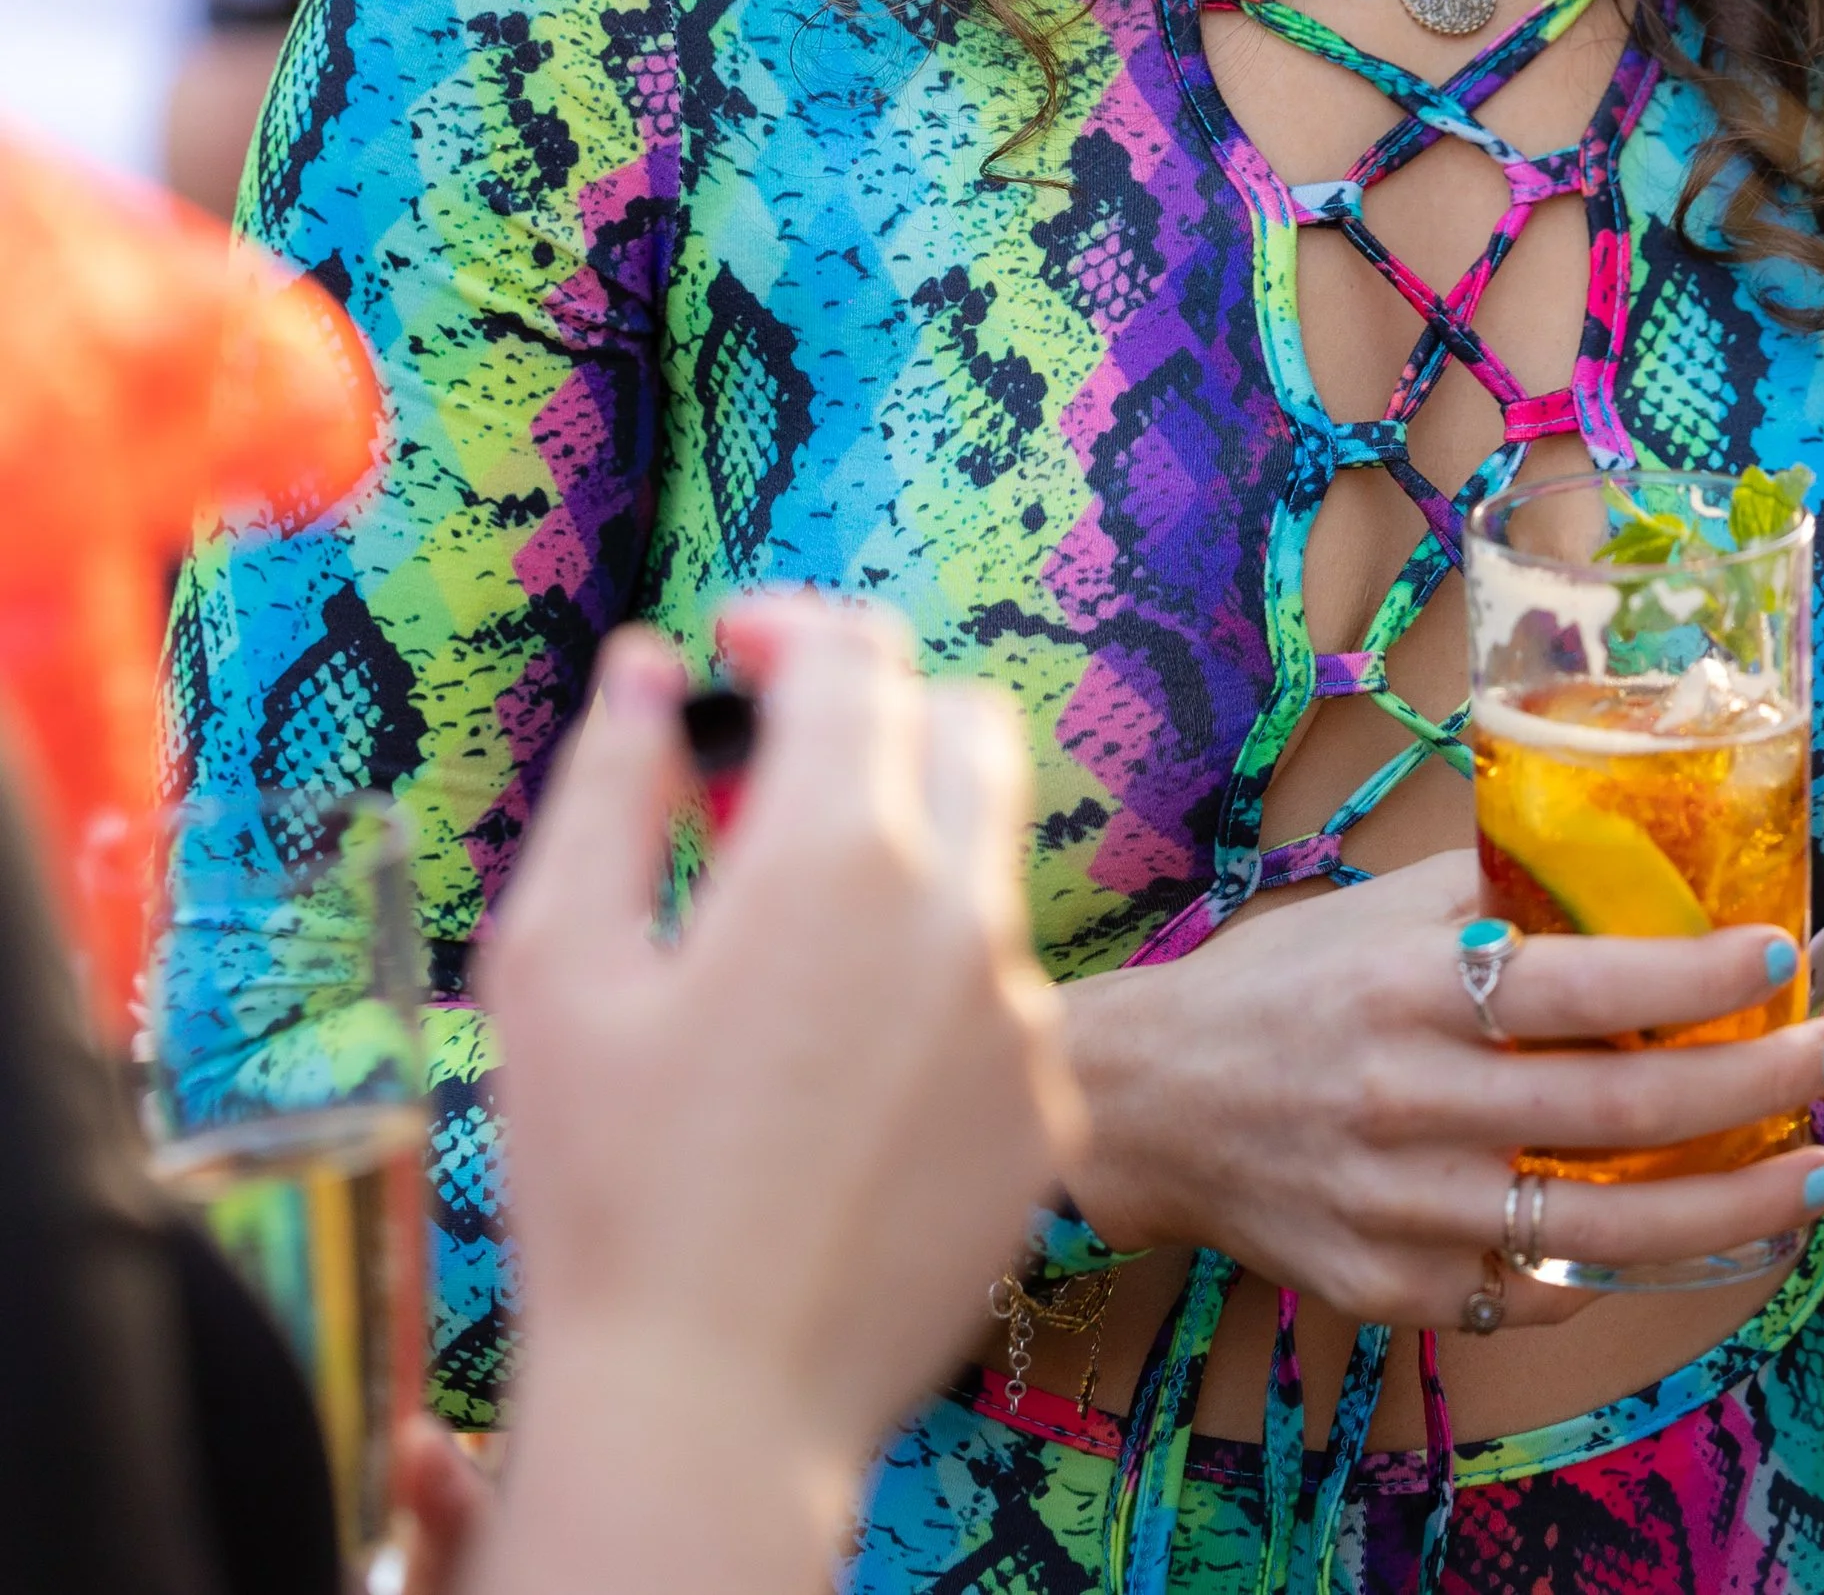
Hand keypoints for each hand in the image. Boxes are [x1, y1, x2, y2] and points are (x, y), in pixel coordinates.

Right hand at [470, 594, 1079, 1594]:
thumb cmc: (605, 1195)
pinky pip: (997, 991)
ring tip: (775, 943)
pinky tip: (827, 1070)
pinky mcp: (1044, 1111)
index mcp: (840, 854)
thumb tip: (649, 668)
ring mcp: (1021, 1015)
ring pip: (981, 863)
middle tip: (768, 769)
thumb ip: (610, 786)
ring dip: (896, 856)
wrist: (709, 1419)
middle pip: (961, 724)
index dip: (786, 629)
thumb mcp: (554, 967)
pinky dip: (924, 981)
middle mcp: (960, 913)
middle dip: (872, 712)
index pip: (856, 657)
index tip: (727, 654)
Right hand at [1059, 847, 1823, 1328]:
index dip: (1691, 974)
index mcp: (1409, 989)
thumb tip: (1621, 851)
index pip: (1578, 983)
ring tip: (1813, 1179)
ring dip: (1729, 1208)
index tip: (1780, 956)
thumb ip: (1489, 893)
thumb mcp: (1373, 912)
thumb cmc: (1278, 988)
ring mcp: (1405, 1211)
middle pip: (1618, 1113)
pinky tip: (1679, 1234)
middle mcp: (1411, 1103)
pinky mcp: (1396, 1289)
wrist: (1147, 1108)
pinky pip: (1530, 1284)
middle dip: (1752, 1089)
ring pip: (1602, 1229)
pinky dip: (1609, 1262)